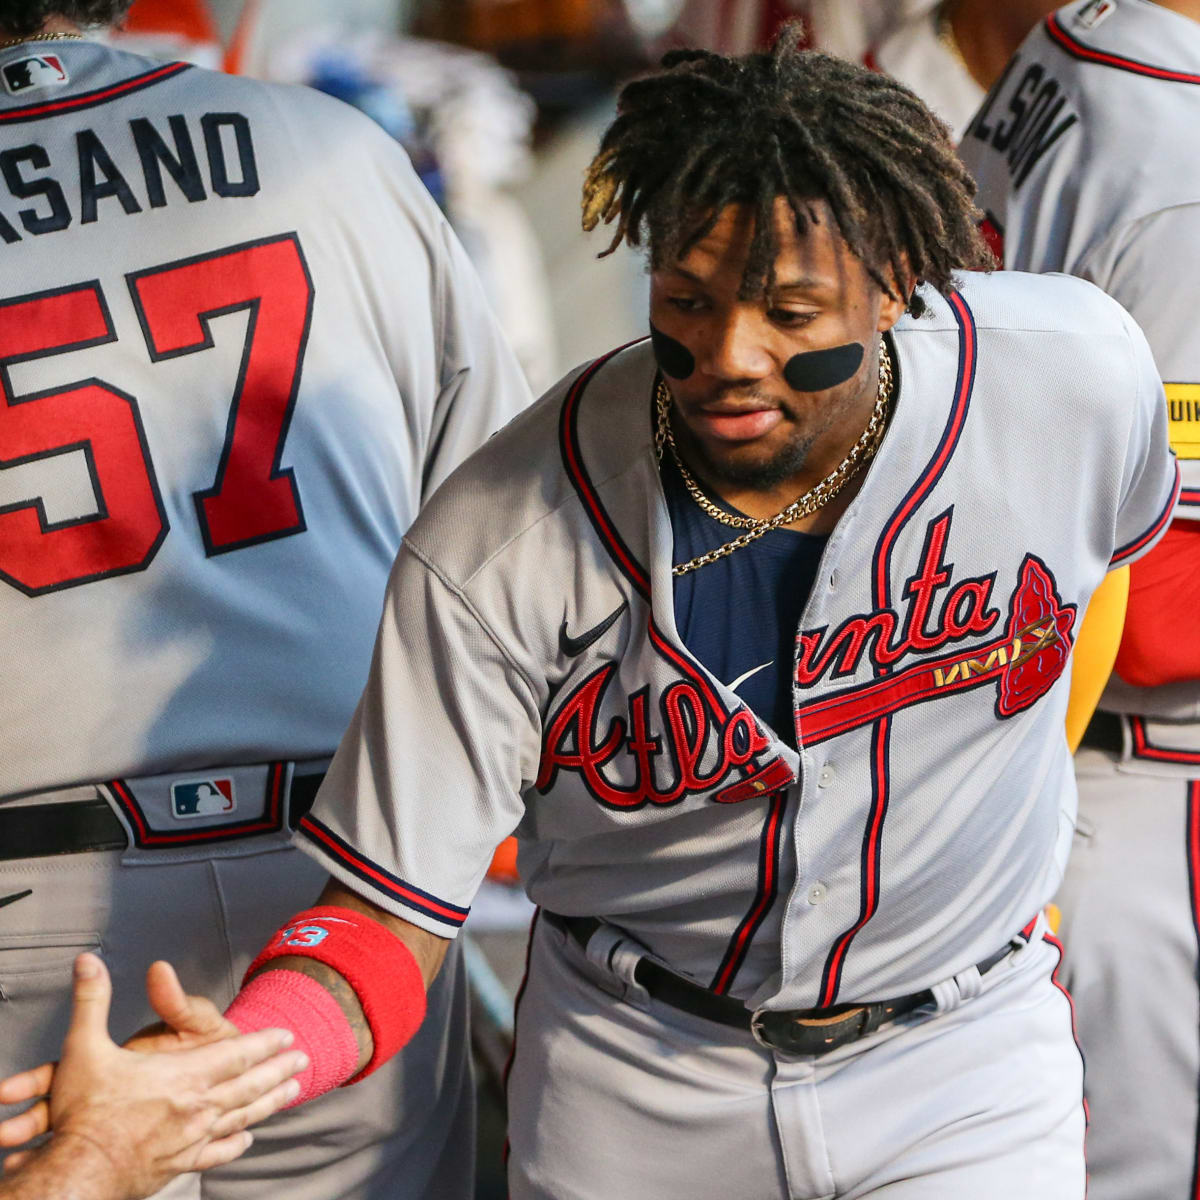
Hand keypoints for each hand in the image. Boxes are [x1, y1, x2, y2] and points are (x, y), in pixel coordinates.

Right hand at [0, 954, 306, 1199]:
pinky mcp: (178, 1166)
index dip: (265, 1044)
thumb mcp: (84, 1048)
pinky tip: (247, 1138)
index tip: (289, 1036)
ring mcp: (190, 1140)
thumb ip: (92, 1000)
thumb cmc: (81, 1113)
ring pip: (241, 1117)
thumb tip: (87, 961)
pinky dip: (235, 1143)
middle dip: (278, 1070)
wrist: (74, 1176)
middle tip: (304, 1060)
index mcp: (184, 1077)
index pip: (237, 1055)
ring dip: (270, 1102)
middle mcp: (196, 1108)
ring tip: (292, 1091)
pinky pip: (216, 1153)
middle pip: (249, 1085)